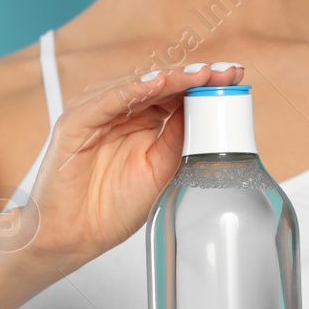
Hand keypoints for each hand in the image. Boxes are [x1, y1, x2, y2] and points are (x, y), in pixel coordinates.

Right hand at [11, 59, 244, 266]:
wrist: (74, 237)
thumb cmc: (113, 207)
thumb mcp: (161, 171)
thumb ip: (178, 138)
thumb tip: (206, 108)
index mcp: (143, 119)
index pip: (176, 92)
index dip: (204, 83)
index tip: (235, 76)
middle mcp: (121, 110)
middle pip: (160, 82)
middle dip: (194, 75)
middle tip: (224, 72)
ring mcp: (97, 113)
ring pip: (136, 85)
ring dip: (168, 78)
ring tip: (198, 75)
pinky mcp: (74, 122)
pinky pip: (105, 100)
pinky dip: (131, 90)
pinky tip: (155, 84)